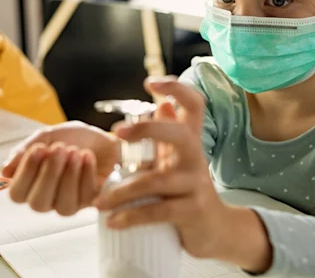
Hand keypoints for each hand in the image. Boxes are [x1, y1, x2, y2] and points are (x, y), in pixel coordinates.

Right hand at [2, 121, 119, 215]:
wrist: (104, 137)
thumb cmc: (74, 138)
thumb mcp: (47, 136)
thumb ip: (25, 151)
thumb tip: (4, 171)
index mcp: (30, 184)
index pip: (17, 194)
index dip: (26, 173)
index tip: (39, 149)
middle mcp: (48, 198)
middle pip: (38, 204)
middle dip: (49, 175)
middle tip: (59, 148)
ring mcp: (70, 203)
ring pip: (63, 206)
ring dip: (69, 176)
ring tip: (75, 152)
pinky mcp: (92, 202)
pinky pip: (86, 198)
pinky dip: (86, 174)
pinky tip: (87, 156)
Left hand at [94, 78, 229, 257]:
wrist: (216, 231)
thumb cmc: (188, 192)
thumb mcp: (178, 162)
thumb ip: (168, 137)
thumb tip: (162, 106)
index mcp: (190, 142)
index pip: (194, 105)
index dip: (176, 89)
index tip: (150, 83)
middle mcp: (196, 158)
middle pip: (178, 134)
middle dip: (147, 129)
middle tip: (117, 133)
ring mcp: (196, 184)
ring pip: (155, 181)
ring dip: (121, 192)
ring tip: (98, 203)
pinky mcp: (192, 211)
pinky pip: (157, 211)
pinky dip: (130, 217)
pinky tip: (112, 220)